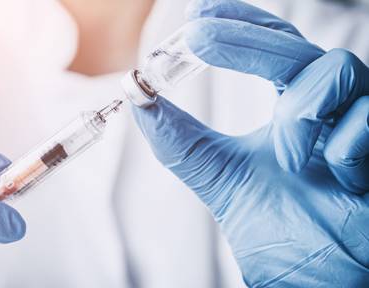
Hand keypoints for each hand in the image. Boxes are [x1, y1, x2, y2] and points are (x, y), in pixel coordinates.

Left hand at [133, 0, 368, 285]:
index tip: (198, 14)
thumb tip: (137, 96)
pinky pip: (368, 119)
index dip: (238, 21)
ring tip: (286, 156)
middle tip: (199, 37)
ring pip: (336, 70)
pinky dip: (342, 145)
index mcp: (293, 106)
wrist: (317, 281)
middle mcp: (329, 105)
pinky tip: (333, 174)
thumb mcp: (219, 175)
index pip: (269, 43)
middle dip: (246, 40)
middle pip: (294, 46)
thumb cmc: (282, 231)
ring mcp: (360, 122)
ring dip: (299, 112)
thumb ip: (180, 139)